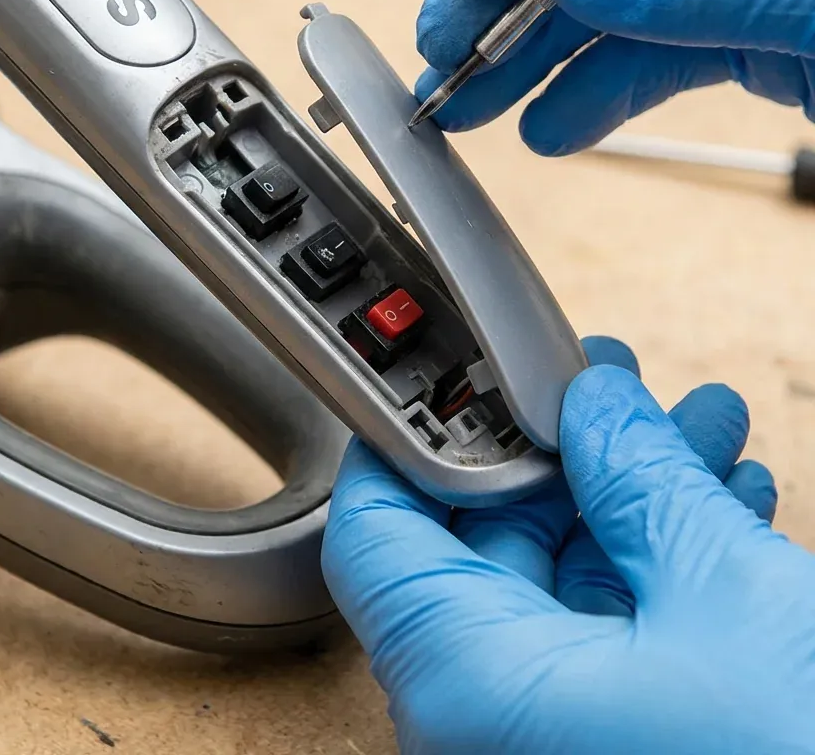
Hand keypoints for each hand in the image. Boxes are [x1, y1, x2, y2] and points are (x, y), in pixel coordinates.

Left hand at [322, 337, 814, 754]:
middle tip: (613, 390)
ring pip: (559, 583)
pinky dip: (656, 568)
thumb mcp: (726, 597)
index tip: (454, 380)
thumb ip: (642, 479)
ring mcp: (547, 741)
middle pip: (479, 545)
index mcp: (468, 686)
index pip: (374, 532)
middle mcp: (484, 724)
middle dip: (558, 456)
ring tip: (695, 430)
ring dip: (627, 500)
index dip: (406, 442)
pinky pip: (605, 638)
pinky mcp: (606, 747)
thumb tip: (597, 401)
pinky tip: (721, 508)